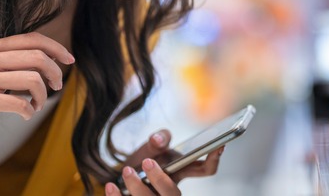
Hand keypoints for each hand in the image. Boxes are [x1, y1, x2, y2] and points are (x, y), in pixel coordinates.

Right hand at [0, 32, 74, 134]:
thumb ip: (15, 61)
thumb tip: (53, 60)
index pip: (32, 39)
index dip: (55, 47)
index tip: (70, 60)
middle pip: (37, 58)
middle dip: (55, 73)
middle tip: (57, 86)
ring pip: (33, 80)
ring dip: (43, 96)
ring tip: (37, 105)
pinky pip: (20, 103)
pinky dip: (30, 111)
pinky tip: (27, 114)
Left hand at [104, 129, 224, 194]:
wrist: (122, 175)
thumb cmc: (144, 160)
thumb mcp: (151, 145)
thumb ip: (158, 138)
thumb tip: (159, 140)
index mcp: (183, 172)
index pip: (206, 169)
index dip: (214, 159)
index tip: (218, 146)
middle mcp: (171, 190)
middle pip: (174, 195)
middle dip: (160, 181)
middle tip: (147, 162)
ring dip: (138, 189)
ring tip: (126, 172)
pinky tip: (110, 186)